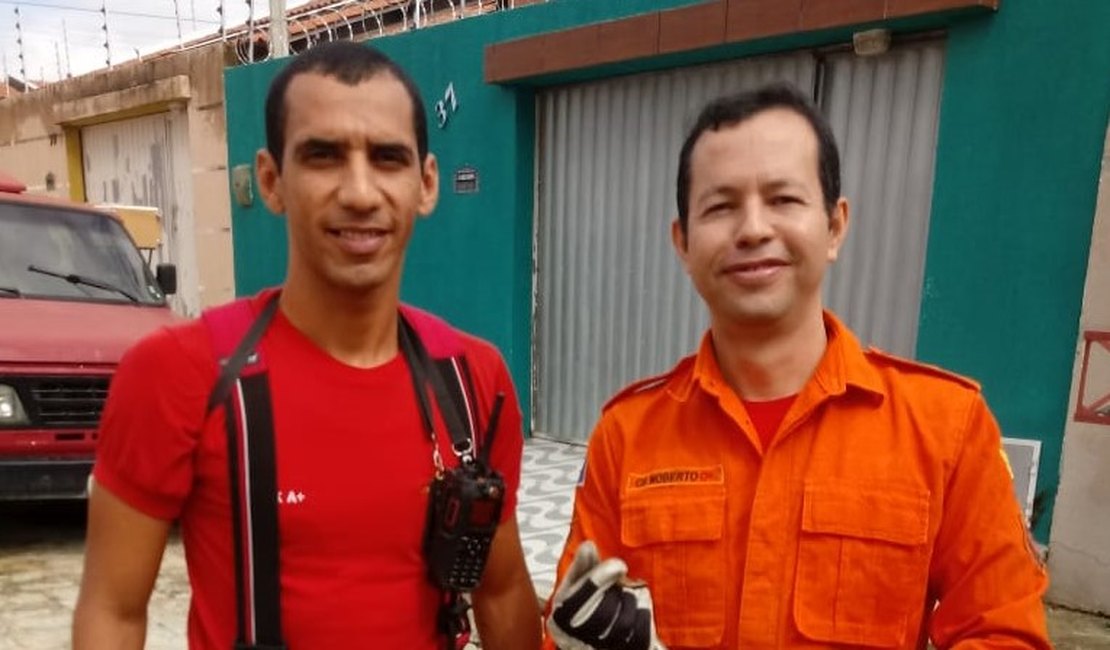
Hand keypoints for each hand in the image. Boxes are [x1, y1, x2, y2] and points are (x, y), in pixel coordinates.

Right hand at [546, 541, 665, 649]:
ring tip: (626, 593)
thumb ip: (582, 566)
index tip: (619, 565)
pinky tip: (639, 605)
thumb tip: (588, 546)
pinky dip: (644, 615)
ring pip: (623, 623)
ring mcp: (601, 649)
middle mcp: (577, 640)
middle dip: (617, 591)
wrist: (591, 642)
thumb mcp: (575, 586)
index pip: (577, 599)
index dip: (599, 579)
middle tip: (620, 581)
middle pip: (604, 611)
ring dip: (630, 602)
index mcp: (561, 618)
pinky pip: (641, 635)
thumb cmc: (582, 610)